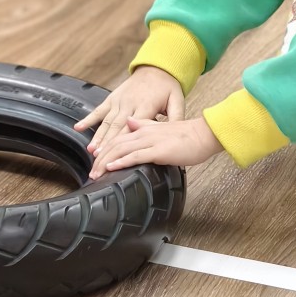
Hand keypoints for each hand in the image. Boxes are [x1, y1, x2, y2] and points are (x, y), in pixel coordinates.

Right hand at [74, 66, 184, 154]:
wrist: (157, 67)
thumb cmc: (167, 87)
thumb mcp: (177, 100)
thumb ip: (176, 118)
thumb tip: (176, 135)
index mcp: (146, 105)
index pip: (133, 127)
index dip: (124, 142)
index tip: (117, 156)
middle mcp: (130, 103)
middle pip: (116, 127)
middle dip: (107, 144)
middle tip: (99, 160)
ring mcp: (119, 100)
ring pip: (106, 121)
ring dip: (98, 136)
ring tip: (91, 151)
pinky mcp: (112, 98)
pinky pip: (99, 110)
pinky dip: (88, 119)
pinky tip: (78, 128)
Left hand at [88, 116, 222, 178]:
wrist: (204, 134)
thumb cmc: (188, 135)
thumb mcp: (162, 127)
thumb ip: (145, 124)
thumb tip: (130, 122)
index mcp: (144, 128)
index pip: (118, 138)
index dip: (105, 150)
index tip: (96, 161)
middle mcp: (144, 133)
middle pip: (115, 144)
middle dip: (100, 159)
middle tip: (91, 173)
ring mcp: (150, 141)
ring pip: (121, 150)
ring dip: (106, 162)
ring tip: (96, 174)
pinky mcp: (158, 150)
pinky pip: (135, 156)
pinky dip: (121, 162)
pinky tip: (111, 168)